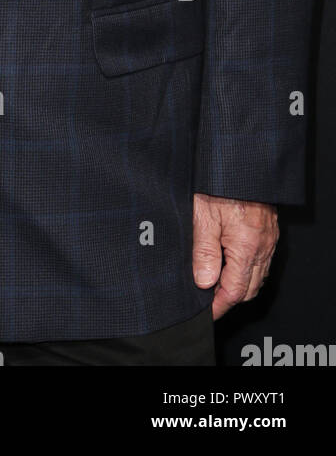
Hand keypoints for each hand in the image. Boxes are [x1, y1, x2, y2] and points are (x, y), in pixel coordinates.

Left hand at [192, 193, 278, 319]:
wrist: (241, 159)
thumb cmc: (220, 183)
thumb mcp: (203, 216)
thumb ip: (204, 252)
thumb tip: (204, 283)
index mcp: (246, 247)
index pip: (235, 291)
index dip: (219, 305)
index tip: (206, 312)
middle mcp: (262, 246)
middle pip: (249, 288)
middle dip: (229, 298)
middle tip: (208, 299)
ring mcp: (268, 239)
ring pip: (257, 275)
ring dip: (239, 283)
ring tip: (215, 282)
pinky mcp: (269, 230)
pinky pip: (261, 259)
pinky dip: (247, 268)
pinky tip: (230, 262)